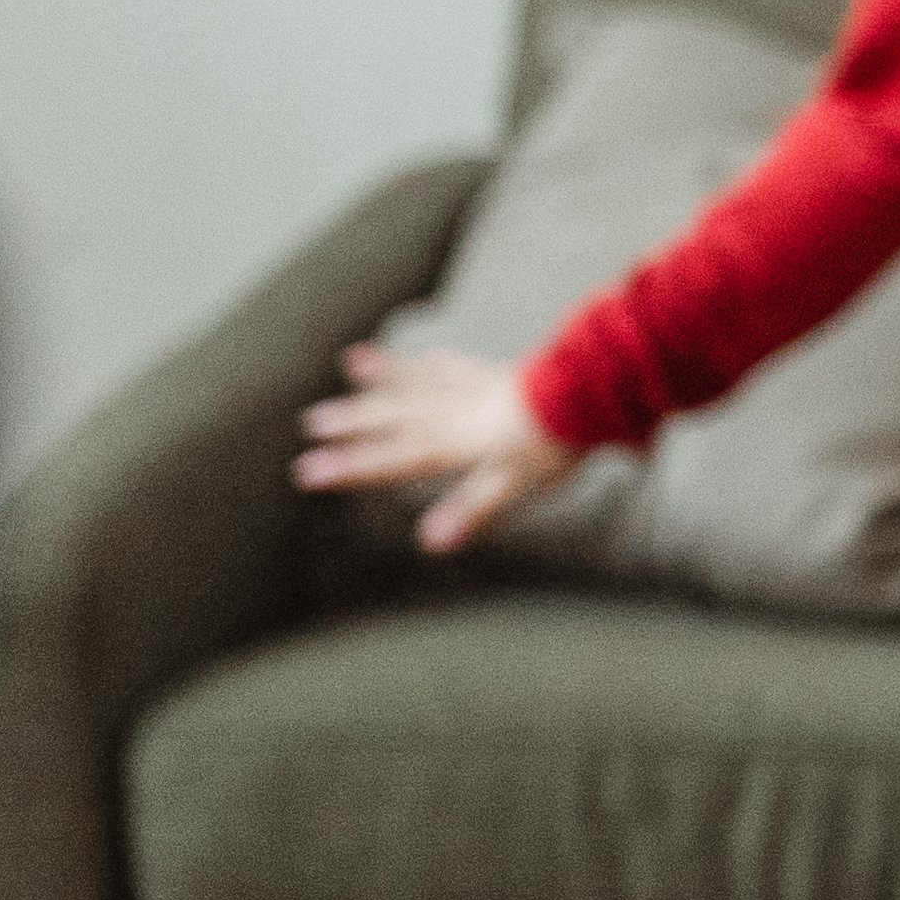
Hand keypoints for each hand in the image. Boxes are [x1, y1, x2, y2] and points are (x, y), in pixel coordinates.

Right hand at [294, 343, 574, 551]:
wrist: (592, 389)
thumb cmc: (554, 442)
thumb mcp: (513, 484)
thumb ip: (469, 509)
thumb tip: (428, 541)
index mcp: (454, 443)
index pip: (392, 458)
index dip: (349, 467)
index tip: (306, 470)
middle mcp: (457, 413)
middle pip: (397, 417)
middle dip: (354, 421)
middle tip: (313, 421)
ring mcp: (478, 390)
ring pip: (420, 385)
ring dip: (384, 378)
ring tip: (351, 361)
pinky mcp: (503, 377)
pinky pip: (461, 368)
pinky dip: (439, 364)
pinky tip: (429, 358)